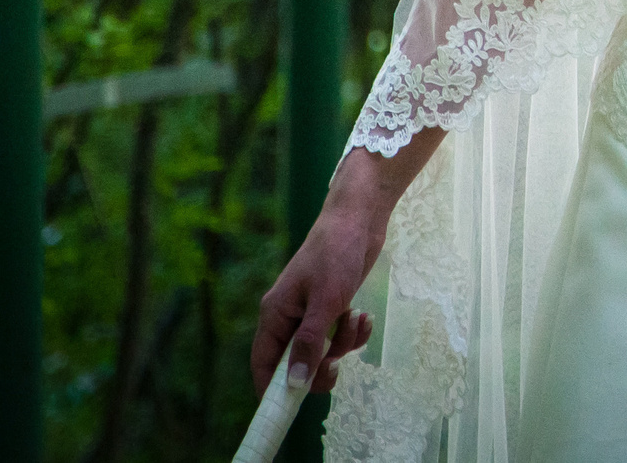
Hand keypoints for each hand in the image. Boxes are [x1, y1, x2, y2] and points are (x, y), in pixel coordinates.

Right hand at [253, 200, 382, 395]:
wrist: (359, 218)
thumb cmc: (337, 253)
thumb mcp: (325, 302)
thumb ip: (309, 343)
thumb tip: (295, 383)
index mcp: (275, 314)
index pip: (263, 364)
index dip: (273, 389)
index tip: (290, 408)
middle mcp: (288, 317)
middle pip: (296, 364)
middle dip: (320, 366)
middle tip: (339, 363)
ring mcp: (311, 313)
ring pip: (322, 352)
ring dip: (343, 345)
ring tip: (355, 318)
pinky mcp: (332, 308)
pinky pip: (339, 337)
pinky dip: (353, 333)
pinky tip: (363, 315)